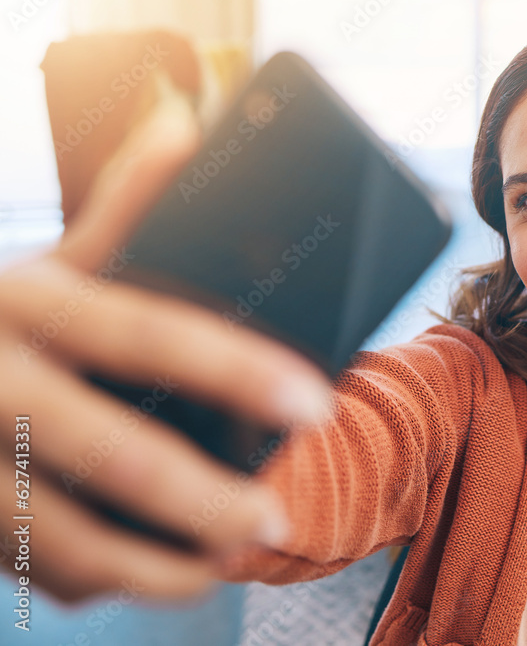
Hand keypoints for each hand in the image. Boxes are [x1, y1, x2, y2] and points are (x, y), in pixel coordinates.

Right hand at [0, 98, 330, 600]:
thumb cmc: (1, 314)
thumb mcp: (51, 257)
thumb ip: (121, 204)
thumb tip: (186, 125)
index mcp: (34, 302)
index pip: (148, 334)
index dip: (236, 371)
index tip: (315, 403)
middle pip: (112, 451)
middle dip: (204, 499)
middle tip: (276, 520)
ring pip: (67, 536)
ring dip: (159, 563)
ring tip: (228, 561)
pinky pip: (37, 569)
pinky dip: (105, 581)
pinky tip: (158, 577)